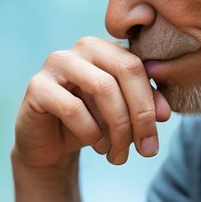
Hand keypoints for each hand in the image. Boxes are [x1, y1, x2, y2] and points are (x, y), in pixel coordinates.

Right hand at [14, 37, 170, 169]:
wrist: (50, 145)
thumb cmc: (91, 124)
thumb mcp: (124, 116)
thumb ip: (145, 106)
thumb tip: (164, 112)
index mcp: (107, 48)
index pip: (138, 66)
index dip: (151, 103)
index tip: (154, 140)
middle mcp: (82, 47)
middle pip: (125, 71)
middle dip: (139, 115)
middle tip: (145, 150)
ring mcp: (56, 63)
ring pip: (102, 87)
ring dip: (117, 128)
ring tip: (117, 154)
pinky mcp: (37, 86)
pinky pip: (73, 108)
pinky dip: (90, 132)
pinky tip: (94, 145)